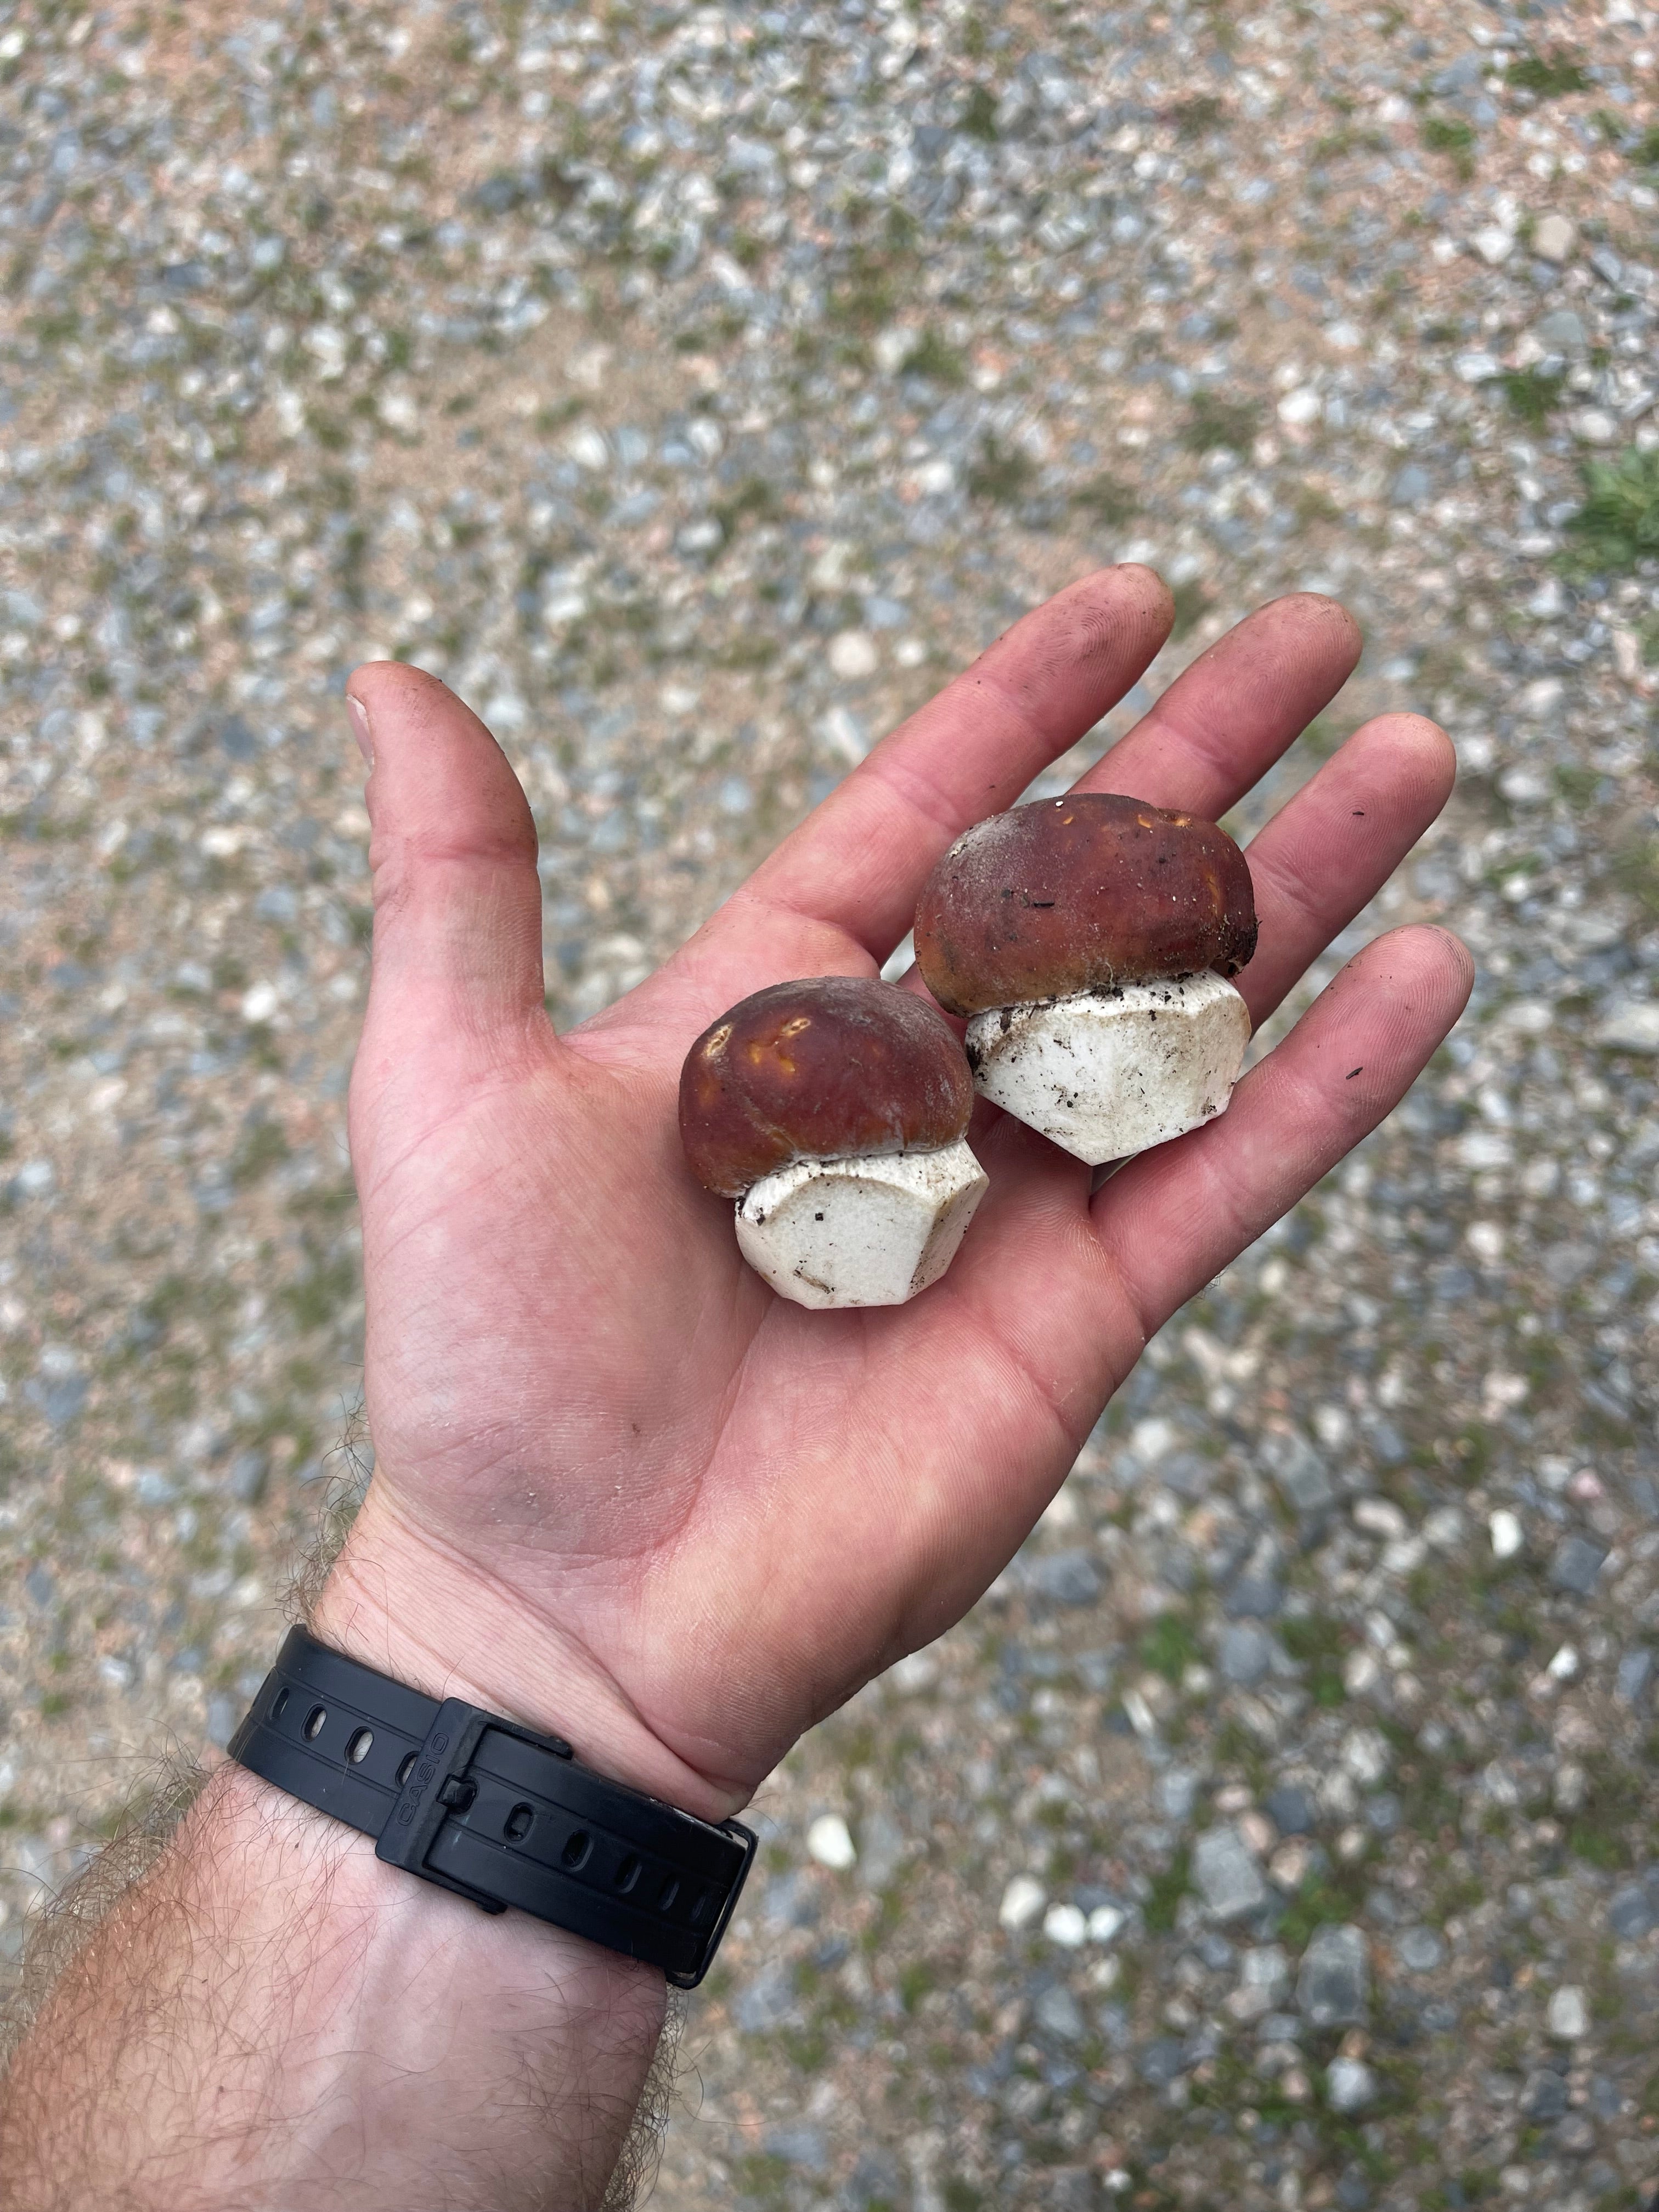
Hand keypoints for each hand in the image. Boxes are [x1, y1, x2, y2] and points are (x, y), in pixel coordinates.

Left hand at [319, 572, 1469, 1818]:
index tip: (1132, 598)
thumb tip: (389, 677)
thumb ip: (461, 882)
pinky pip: (1227, 1168)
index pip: (927, 816)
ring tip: (1415, 757)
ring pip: (1181, 1010)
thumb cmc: (489, 1352)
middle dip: (1206, 757)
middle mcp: (909, 1089)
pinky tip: (1425, 966)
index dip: (1028, 705)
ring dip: (1302, 885)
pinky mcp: (1082, 1312)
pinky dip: (1330, 1076)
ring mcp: (1009, 1200)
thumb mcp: (448, 1083)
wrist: (574, 1602)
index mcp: (774, 1010)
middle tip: (1323, 635)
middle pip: (1085, 889)